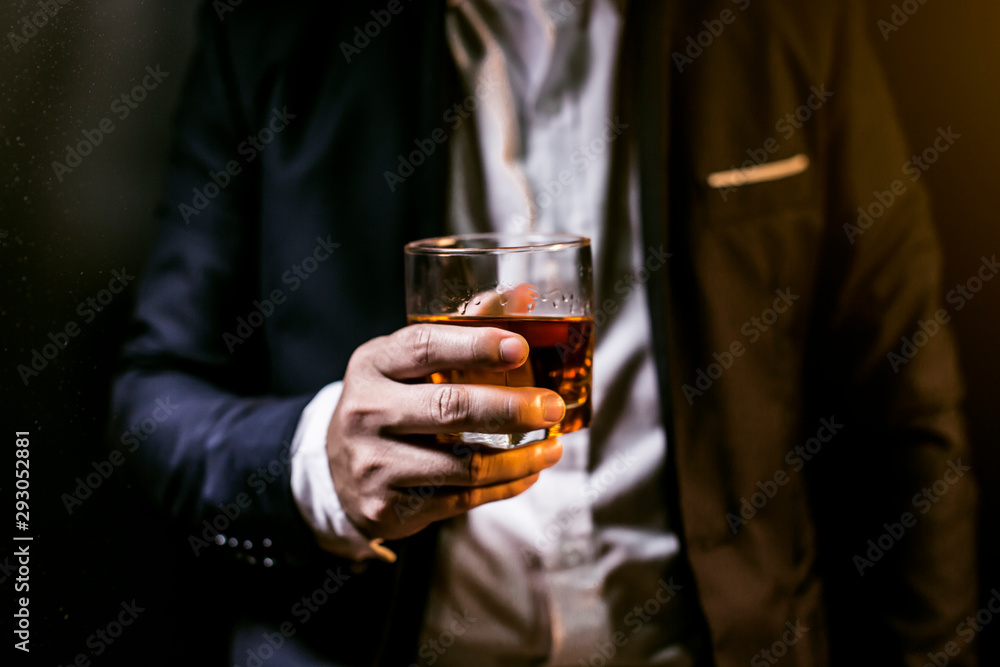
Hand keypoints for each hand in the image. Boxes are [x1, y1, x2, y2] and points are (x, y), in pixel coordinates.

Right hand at [327, 324, 565, 541]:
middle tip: (552, 407)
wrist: (337, 474)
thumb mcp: (407, 362)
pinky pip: (462, 499)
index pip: (424, 346)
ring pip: (464, 464)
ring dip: (519, 458)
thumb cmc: (388, 403)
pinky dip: (505, 486)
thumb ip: (462, 328)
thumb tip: (522, 295)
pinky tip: (529, 472)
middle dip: (510, 408)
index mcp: (372, 364)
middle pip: (449, 408)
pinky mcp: (389, 506)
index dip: (475, 345)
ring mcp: (375, 464)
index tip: (520, 348)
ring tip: (552, 447)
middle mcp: (367, 412)